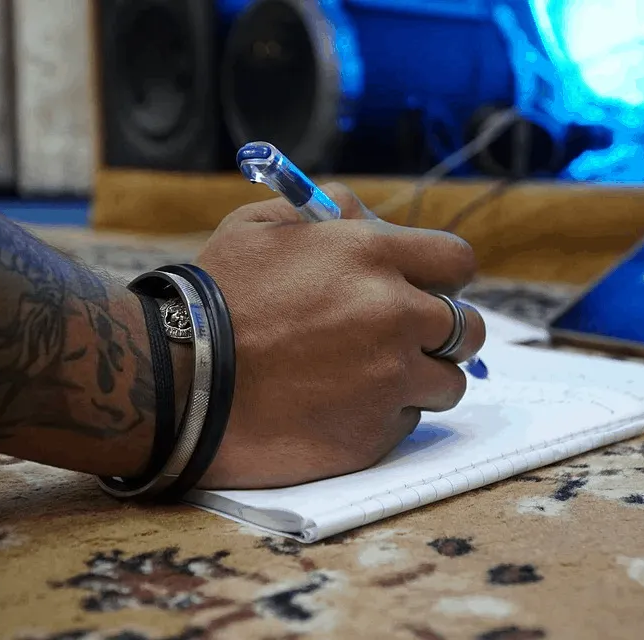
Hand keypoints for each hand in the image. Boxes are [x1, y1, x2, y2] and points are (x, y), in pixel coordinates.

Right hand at [194, 184, 485, 488]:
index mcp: (371, 256)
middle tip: (404, 339)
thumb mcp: (260, 226)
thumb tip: (369, 216)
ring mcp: (388, 379)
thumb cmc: (213, 298)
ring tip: (370, 378)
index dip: (443, 276)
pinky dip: (385, 416)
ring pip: (448, 383)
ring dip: (420, 379)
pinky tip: (341, 408)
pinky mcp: (373, 433)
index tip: (426, 289)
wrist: (176, 382)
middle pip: (467, 328)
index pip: (456, 262)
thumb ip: (327, 211)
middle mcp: (393, 315)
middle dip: (443, 333)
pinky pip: (408, 422)